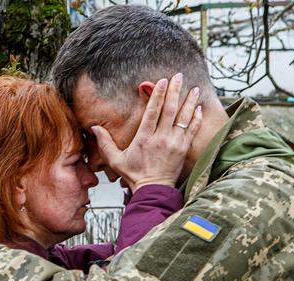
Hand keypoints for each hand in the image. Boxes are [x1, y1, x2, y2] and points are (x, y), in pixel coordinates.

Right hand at [91, 73, 201, 192]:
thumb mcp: (115, 160)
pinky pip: (193, 130)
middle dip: (174, 91)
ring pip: (184, 118)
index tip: (162, 81)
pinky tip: (199, 108)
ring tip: (194, 89)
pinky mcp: (183, 150)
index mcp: (144, 138)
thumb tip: (94, 128)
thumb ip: (105, 143)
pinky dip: (196, 118)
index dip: (158, 95)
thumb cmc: (134, 175)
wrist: (153, 191)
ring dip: (189, 102)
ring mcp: (174, 143)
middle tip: (178, 76)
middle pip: (169, 110)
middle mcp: (161, 138)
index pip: (152, 111)